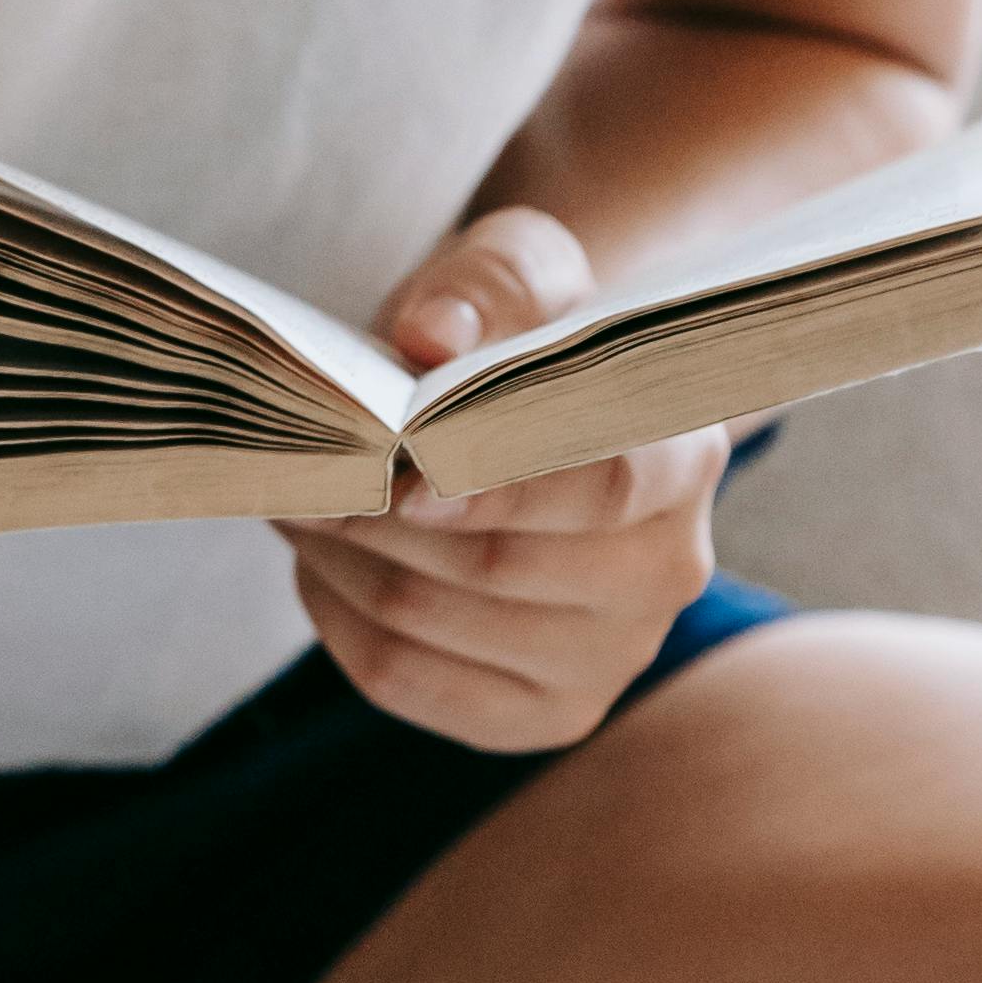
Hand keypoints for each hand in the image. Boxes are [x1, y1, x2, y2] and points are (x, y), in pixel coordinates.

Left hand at [291, 202, 724, 755]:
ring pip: (432, 622)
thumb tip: (433, 333)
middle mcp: (667, 572)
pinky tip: (322, 560)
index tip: (405, 475)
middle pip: (496, 567)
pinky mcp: (542, 714)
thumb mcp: (516, 268)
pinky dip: (337, 618)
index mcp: (684, 459)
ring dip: (338, 557)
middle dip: (374, 513)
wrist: (526, 404)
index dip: (500, 488)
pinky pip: (405, 680)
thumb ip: (486, 286)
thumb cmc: (521, 334)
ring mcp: (610, 657)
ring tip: (296, 495)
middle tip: (301, 460)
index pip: (606, 490)